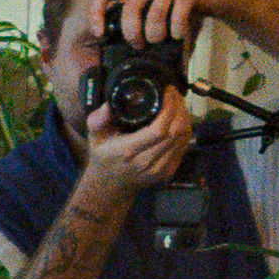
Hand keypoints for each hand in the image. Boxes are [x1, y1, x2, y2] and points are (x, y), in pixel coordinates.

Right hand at [67, 87, 194, 201]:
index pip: (159, 130)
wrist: (111, 186)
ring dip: (184, 115)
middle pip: (176, 131)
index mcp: (129, 152)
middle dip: (178, 107)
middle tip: (172, 93)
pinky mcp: (168, 171)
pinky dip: (184, 127)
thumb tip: (109, 104)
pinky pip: (183, 145)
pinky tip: (177, 117)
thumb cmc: (104, 157)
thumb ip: (98, 119)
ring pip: (183, 137)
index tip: (166, 91)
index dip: (169, 108)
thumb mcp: (94, 136)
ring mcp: (160, 169)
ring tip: (175, 102)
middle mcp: (147, 162)